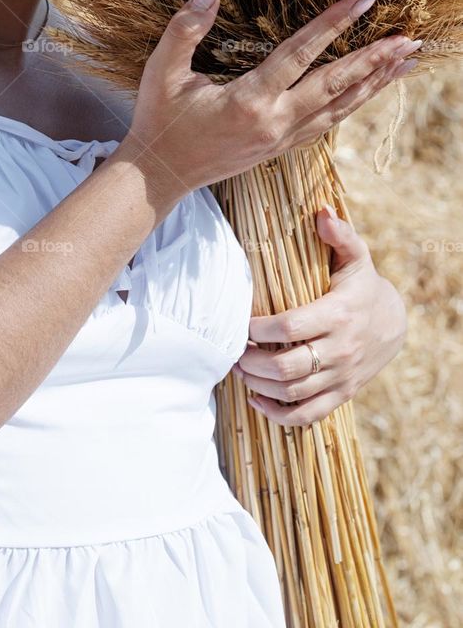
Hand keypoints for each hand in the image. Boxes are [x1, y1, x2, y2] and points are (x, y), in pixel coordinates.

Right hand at [122, 0, 419, 198]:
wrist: (160, 174)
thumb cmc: (159, 118)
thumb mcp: (163, 69)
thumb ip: (186, 26)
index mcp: (248, 101)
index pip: (301, 55)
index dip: (334, 24)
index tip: (364, 0)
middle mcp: (274, 123)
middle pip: (336, 86)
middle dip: (375, 60)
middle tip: (409, 38)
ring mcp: (282, 139)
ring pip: (341, 109)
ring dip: (375, 84)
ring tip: (406, 62)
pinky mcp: (282, 148)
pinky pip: (328, 123)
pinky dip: (354, 104)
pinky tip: (369, 90)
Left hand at [231, 208, 407, 426]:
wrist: (394, 324)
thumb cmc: (362, 285)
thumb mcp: (356, 257)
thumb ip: (339, 235)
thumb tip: (321, 212)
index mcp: (338, 314)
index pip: (290, 327)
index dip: (258, 328)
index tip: (240, 323)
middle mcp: (340, 350)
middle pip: (286, 367)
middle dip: (250, 361)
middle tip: (232, 350)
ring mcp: (341, 376)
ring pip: (293, 393)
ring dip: (258, 386)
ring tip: (239, 369)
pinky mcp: (342, 394)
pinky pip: (308, 415)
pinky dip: (279, 415)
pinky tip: (257, 401)